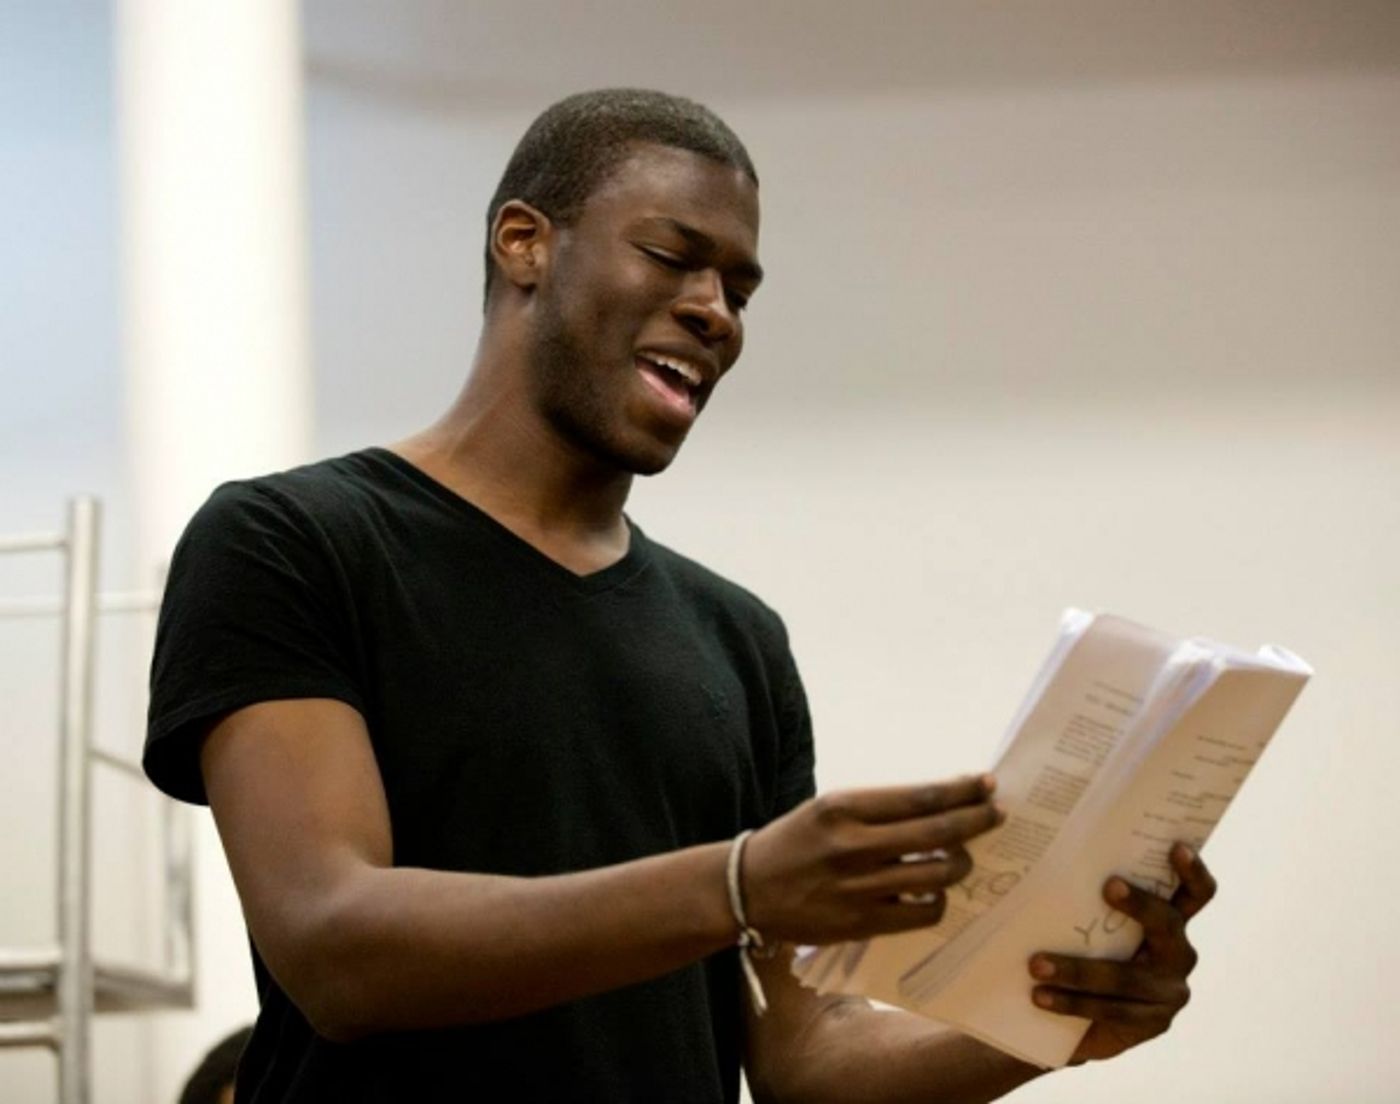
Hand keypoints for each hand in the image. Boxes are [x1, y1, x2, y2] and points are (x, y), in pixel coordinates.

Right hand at [742, 775, 1003, 944]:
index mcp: (844, 807)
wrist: (748, 889)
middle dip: (977, 820)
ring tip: (963, 856)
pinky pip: (923, 912)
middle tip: (995, 814)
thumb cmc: (795, 841)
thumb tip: (940, 804)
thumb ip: (879, 809)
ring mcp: (859, 887)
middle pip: (938, 832)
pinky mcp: (861, 923)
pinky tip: (934, 891)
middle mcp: (853, 845)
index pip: (920, 796)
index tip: (986, 784)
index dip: (961, 791)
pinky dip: (938, 900)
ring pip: (938, 874)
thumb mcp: (829, 809)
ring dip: (962, 862)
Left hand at [1028, 843, 1217, 1063]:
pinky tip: (1039, 996)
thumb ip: (1083, 893)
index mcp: (1170, 919)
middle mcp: (1178, 953)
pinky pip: (1111, 1010)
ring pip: (1127, 976)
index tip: (1175, 847)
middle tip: (1108, 885)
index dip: (1192, 871)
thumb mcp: (1087, 919)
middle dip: (1141, 903)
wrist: (1078, 1019)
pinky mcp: (1153, 1024)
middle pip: (1169, 923)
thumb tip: (1040, 848)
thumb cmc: (1082, 950)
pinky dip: (1072, 1002)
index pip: (1195, 893)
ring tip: (1036, 963)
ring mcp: (1170, 992)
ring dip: (1078, 969)